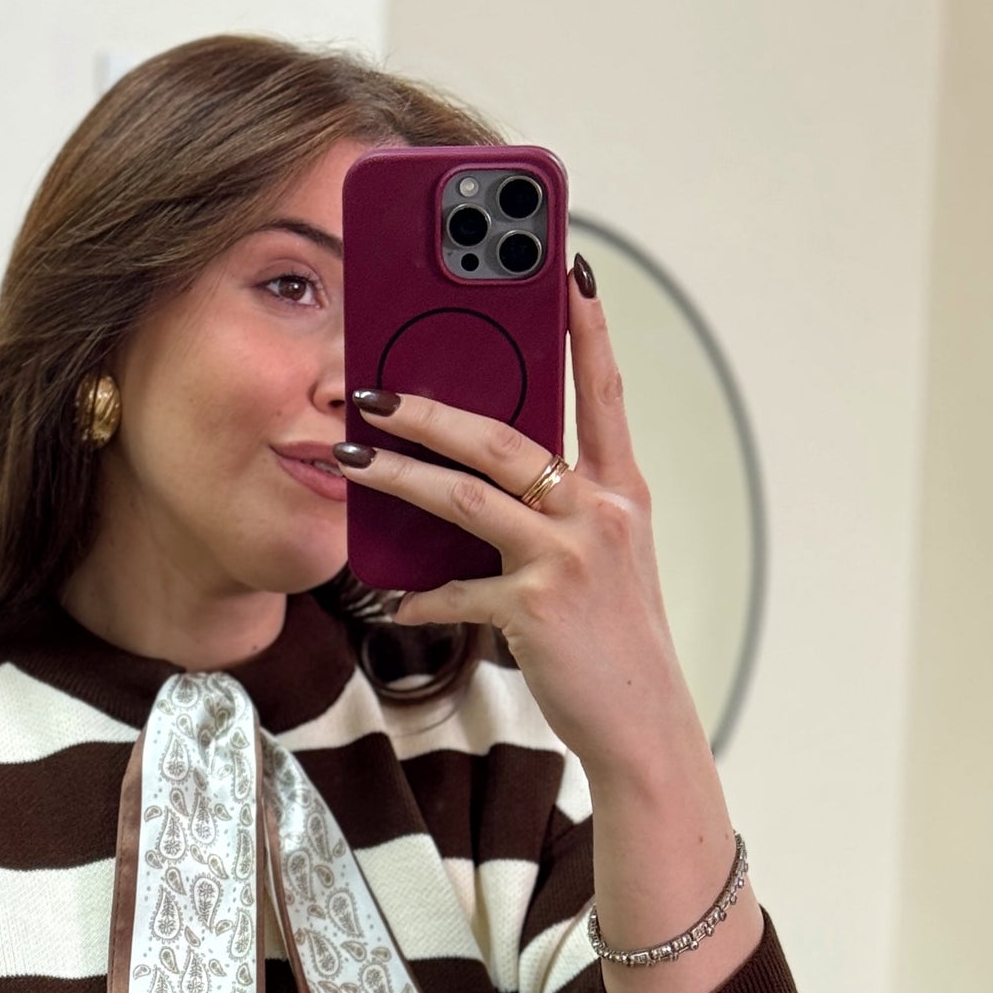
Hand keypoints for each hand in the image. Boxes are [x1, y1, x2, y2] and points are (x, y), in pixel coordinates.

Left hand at [336, 263, 703, 789]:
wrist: (642, 724)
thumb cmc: (613, 642)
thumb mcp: (606, 563)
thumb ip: (560, 515)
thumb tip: (491, 487)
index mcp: (620, 494)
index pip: (604, 393)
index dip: (588, 329)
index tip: (569, 269)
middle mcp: (599, 514)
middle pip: (504, 438)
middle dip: (432, 408)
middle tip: (374, 389)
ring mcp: (567, 558)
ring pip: (466, 497)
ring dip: (399, 476)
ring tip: (350, 459)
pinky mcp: (534, 608)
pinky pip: (457, 589)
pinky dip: (419, 595)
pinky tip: (391, 600)